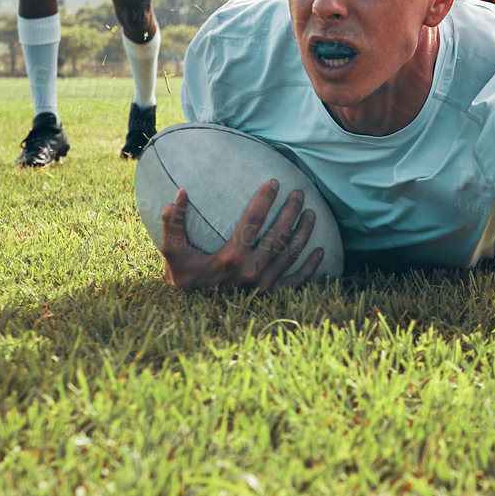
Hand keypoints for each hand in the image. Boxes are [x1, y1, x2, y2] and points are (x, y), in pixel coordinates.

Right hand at [159, 180, 324, 292]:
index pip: (253, 221)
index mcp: (230, 258)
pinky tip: (321, 250)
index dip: (265, 199)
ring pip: (291, 254)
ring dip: (304, 232)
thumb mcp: (173, 252)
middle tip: (299, 192)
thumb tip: (180, 192)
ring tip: (310, 213)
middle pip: (278, 235)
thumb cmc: (186, 277)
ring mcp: (264, 285)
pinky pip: (297, 280)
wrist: (194, 313)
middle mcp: (251, 271)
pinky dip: (311, 267)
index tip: (274, 182)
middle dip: (291, 211)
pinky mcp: (271, 295)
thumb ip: (173, 223)